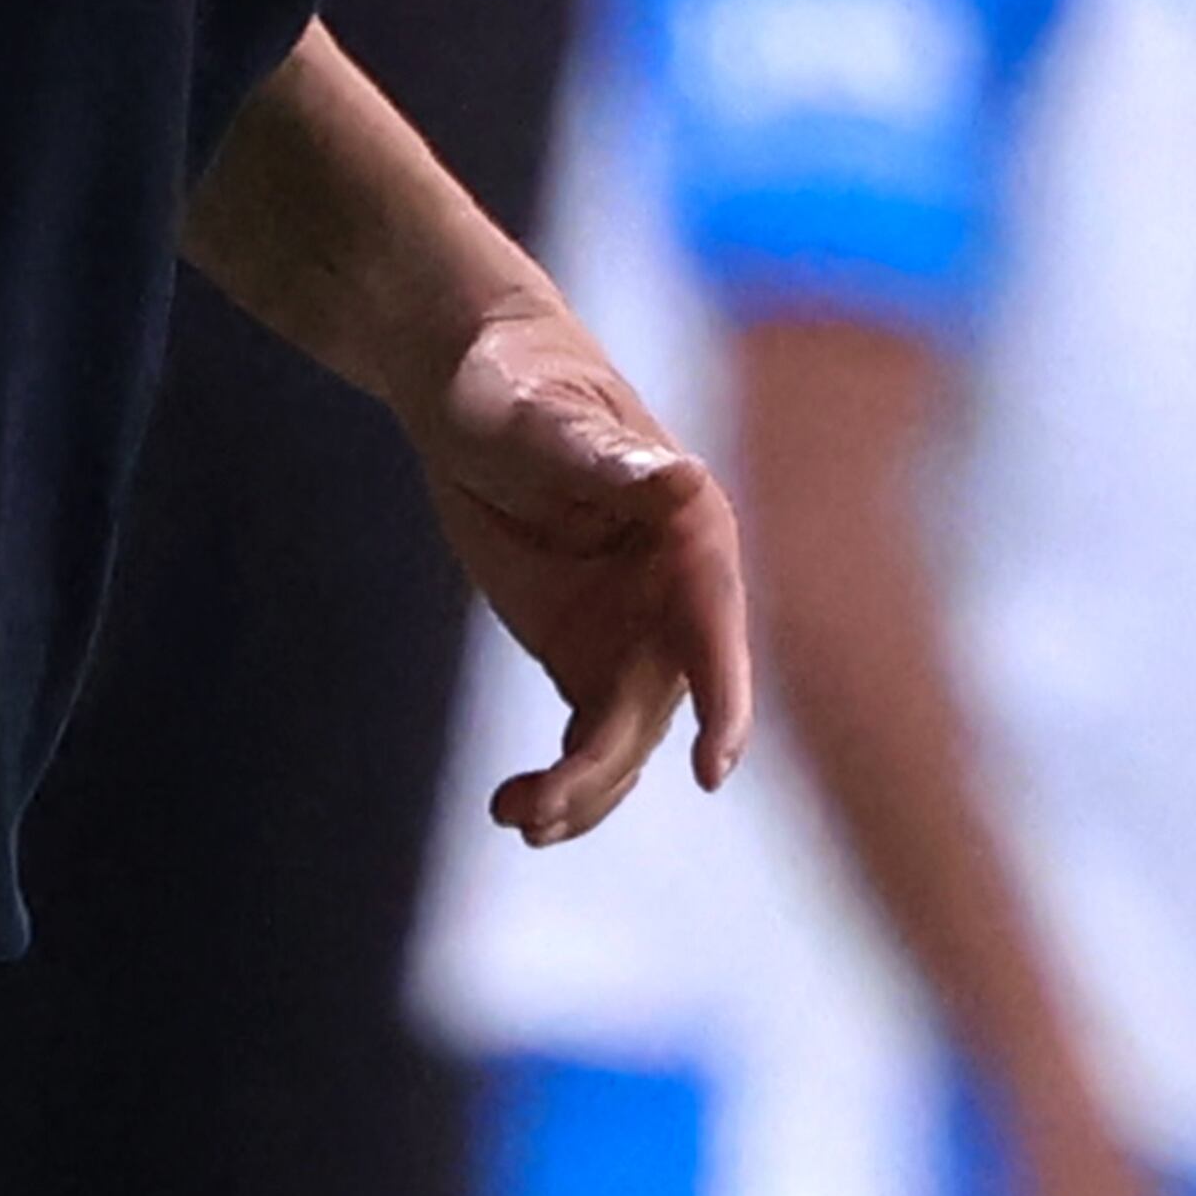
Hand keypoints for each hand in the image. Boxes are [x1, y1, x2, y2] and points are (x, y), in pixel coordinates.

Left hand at [425, 297, 752, 845]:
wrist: (472, 390)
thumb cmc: (513, 381)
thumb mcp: (543, 417)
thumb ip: (604, 458)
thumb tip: (679, 477)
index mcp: (691, 529)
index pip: (716, 624)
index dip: (722, 698)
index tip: (713, 772)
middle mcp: (679, 596)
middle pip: (657, 708)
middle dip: (605, 769)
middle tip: (539, 809)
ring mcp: (635, 637)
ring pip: (622, 743)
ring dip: (579, 794)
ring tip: (515, 814)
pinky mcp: (586, 661)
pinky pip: (587, 745)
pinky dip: (557, 787)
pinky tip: (514, 809)